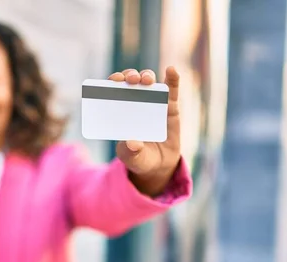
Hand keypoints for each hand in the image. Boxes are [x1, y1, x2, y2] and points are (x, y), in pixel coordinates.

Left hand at [108, 67, 181, 196]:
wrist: (159, 165)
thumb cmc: (140, 158)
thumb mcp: (133, 158)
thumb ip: (131, 152)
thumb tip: (132, 143)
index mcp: (121, 111)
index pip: (114, 91)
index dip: (113, 82)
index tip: (114, 80)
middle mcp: (135, 102)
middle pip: (131, 82)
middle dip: (130, 76)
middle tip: (131, 80)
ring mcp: (153, 102)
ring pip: (149, 82)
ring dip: (147, 76)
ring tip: (147, 80)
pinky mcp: (170, 106)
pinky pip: (172, 90)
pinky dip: (172, 79)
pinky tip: (172, 70)